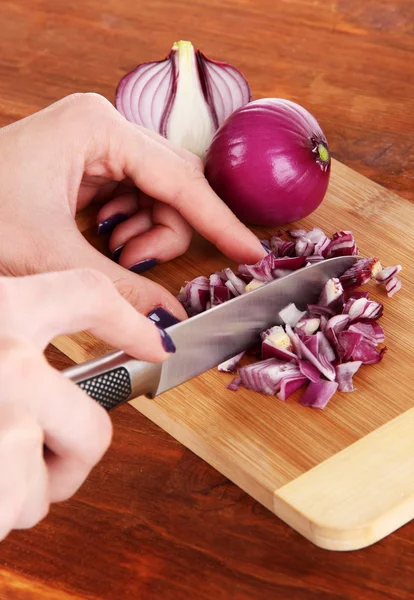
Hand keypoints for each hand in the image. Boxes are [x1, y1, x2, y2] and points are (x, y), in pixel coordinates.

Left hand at [0, 93, 264, 317]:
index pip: (180, 179)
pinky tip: (105, 241)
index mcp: (98, 128)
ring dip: (146, 234)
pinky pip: (135, 200)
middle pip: (173, 185)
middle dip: (168, 232)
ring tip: (114, 254)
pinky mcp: (91, 166)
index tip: (250, 251)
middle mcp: (103, 128)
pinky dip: (130, 230)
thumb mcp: (52, 257)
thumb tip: (169, 323)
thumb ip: (120, 291)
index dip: (219, 222)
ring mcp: (97, 145)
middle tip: (138, 264)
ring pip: (158, 196)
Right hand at [0, 268, 175, 541]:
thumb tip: (67, 360)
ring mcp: (4, 419)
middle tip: (48, 458)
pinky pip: (20, 506)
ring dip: (23, 485)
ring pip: (53, 479)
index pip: (88, 294)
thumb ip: (11, 335)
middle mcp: (7, 359)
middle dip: (77, 457)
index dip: (128, 322)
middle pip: (93, 430)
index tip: (157, 344)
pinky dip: (1, 505)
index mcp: (2, 308)